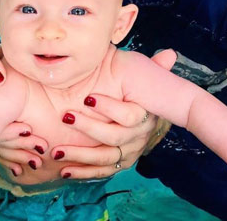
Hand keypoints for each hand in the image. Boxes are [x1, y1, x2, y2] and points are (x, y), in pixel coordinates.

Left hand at [51, 49, 176, 178]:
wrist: (130, 113)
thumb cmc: (131, 89)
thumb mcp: (138, 75)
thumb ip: (152, 67)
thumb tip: (169, 54)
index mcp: (144, 115)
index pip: (129, 116)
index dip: (109, 107)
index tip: (87, 97)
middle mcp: (137, 137)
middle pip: (114, 137)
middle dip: (88, 128)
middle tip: (66, 117)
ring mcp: (127, 152)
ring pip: (104, 158)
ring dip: (79, 155)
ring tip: (57, 151)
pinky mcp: (117, 164)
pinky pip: (100, 172)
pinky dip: (81, 173)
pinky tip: (63, 170)